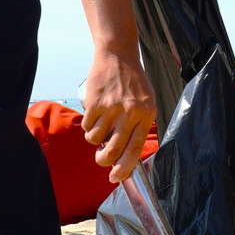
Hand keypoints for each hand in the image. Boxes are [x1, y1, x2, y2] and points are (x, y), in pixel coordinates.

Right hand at [81, 49, 156, 182]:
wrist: (118, 55)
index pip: (135, 150)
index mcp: (146, 115)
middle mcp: (130, 113)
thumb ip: (139, 126)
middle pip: (113, 151)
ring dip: (95, 139)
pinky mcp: (95, 103)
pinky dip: (89, 126)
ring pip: (96, 140)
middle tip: (102, 160)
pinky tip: (95, 116)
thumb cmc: (133, 81)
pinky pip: (88, 127)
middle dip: (104, 161)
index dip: (124, 168)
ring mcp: (111, 108)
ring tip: (100, 127)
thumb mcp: (147, 102)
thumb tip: (126, 155)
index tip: (116, 178)